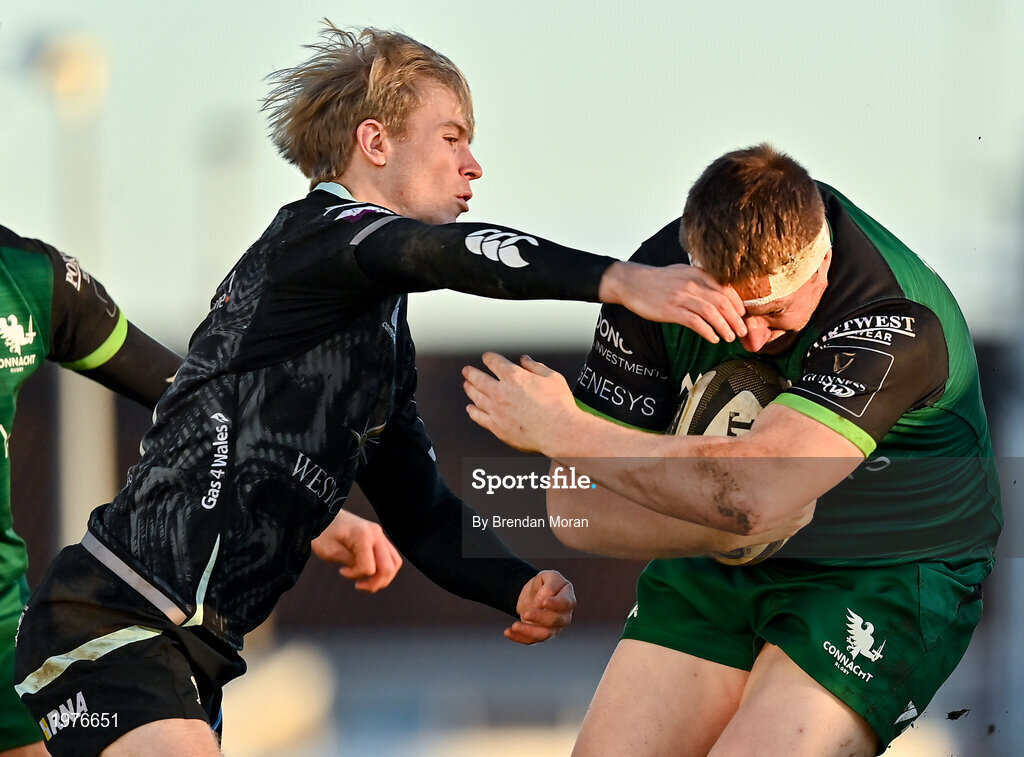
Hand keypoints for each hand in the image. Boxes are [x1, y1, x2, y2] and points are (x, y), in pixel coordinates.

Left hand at [311, 510, 402, 592]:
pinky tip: (369, 572)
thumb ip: (350, 563)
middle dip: (375, 583)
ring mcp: (380, 535)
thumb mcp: (330, 551)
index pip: (368, 568)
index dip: (355, 575)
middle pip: (388, 568)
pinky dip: (383, 569)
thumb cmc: (323, 533)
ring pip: (395, 563)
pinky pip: (391, 557)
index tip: (341, 571)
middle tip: (359, 585)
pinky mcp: (380, 537)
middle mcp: (376, 534)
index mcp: (363, 536)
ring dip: (383, 578)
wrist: (325, 514)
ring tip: (367, 581)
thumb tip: (368, 572)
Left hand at [462, 352, 576, 454]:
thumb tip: (525, 360)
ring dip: (469, 389)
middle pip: (478, 378)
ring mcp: (496, 410)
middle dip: (471, 372)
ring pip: (476, 396)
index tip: (486, 358)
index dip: (488, 358)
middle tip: (467, 370)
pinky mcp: (497, 427)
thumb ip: (536, 367)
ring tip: (467, 386)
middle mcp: (500, 392)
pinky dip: (473, 411)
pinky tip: (471, 409)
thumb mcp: (552, 378)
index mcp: (514, 376)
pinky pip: (479, 417)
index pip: (494, 362)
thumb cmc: (559, 406)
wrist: (558, 431)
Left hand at [505, 570, 575, 643]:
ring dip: (529, 631)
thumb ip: (548, 587)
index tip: (544, 602)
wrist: (534, 594)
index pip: (565, 603)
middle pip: (555, 620)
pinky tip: (508, 632)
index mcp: (568, 599)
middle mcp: (564, 616)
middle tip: (526, 613)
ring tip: (515, 625)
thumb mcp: (546, 577)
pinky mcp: (541, 635)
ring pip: (544, 634)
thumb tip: (542, 602)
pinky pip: (531, 640)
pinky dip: (519, 637)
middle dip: (540, 618)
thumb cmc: (544, 584)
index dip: (555, 604)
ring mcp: (554, 628)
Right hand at [599, 261, 746, 342]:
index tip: (742, 315)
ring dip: (725, 328)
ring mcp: (681, 297)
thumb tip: (718, 293)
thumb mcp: (682, 272)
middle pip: (722, 303)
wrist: (632, 283)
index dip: (738, 304)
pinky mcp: (671, 311)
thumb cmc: (657, 280)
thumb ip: (700, 280)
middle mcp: (692, 284)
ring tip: (730, 338)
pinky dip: (708, 332)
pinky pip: (695, 322)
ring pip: (712, 314)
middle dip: (736, 319)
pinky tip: (713, 338)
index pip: (726, 289)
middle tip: (742, 331)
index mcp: (697, 274)